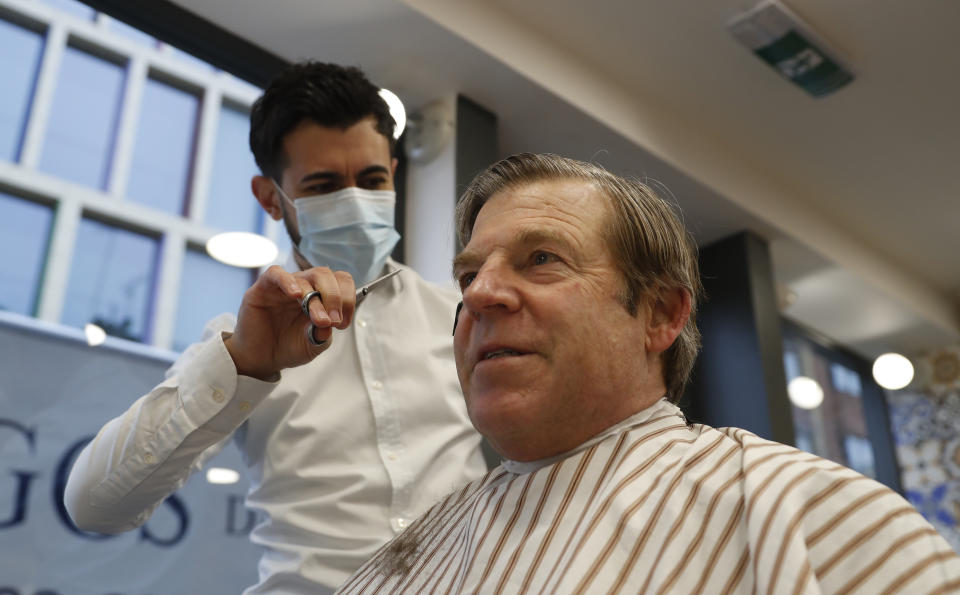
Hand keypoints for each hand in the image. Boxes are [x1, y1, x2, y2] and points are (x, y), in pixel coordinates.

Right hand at [223, 265, 355, 379]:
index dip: (348, 298)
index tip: (344, 323)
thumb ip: (324, 334)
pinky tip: (296, 295)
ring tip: (319, 319)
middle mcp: (304, 287)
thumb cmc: (287, 348)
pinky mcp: (263, 288)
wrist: (260, 359)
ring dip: (316, 298)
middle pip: (325, 275)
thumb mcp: (313, 345)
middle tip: (334, 320)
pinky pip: (275, 274)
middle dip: (335, 297)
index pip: (340, 281)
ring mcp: (284, 287)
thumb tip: (331, 322)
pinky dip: (288, 281)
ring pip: (306, 277)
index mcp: (320, 296)